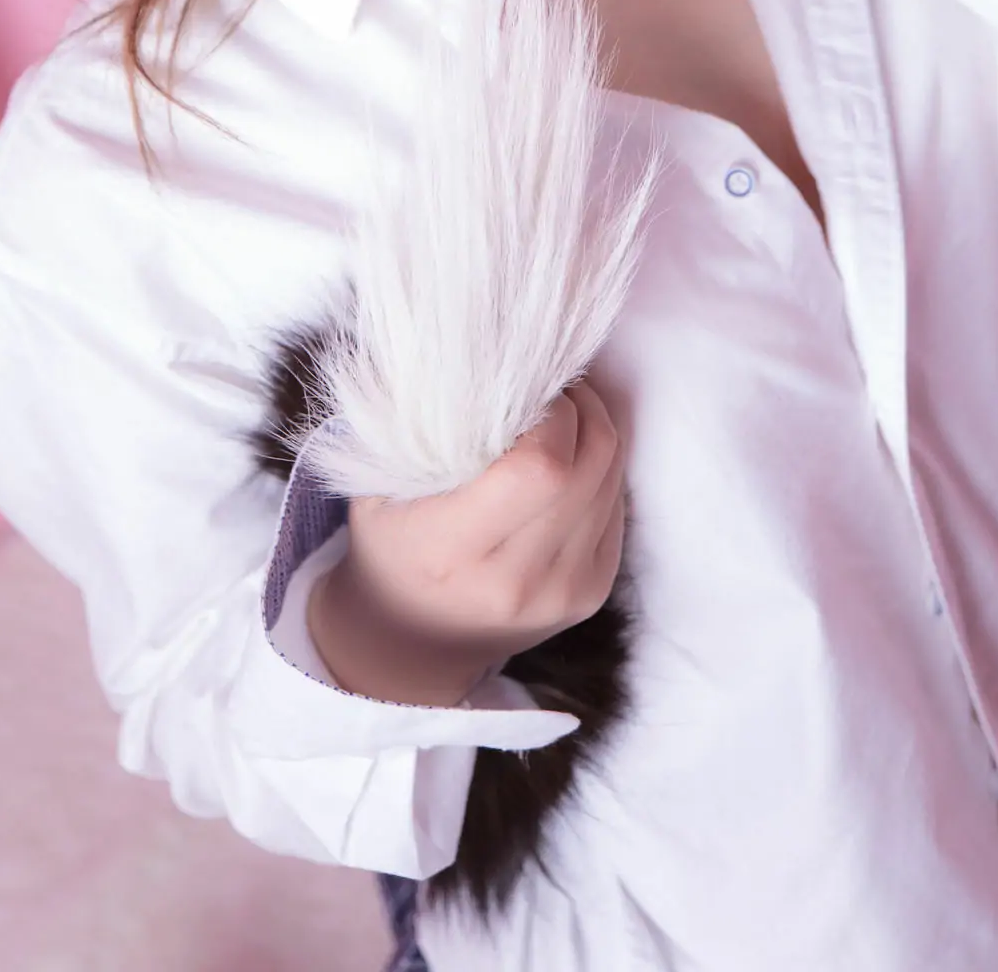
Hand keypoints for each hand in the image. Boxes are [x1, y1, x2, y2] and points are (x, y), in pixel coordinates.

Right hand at [306, 380, 626, 706]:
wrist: (410, 643)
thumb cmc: (390, 544)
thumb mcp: (378, 485)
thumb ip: (421, 426)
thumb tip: (479, 352)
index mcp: (455, 549)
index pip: (541, 467)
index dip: (551, 413)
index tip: (529, 387)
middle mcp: (517, 580)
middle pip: (589, 466)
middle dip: (581, 407)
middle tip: (553, 386)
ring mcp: (562, 592)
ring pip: (613, 479)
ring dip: (597, 429)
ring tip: (563, 410)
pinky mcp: (592, 594)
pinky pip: (618, 505)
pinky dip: (602, 468)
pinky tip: (570, 454)